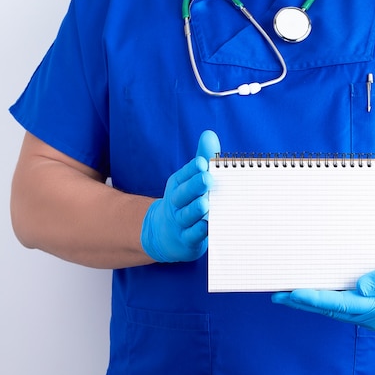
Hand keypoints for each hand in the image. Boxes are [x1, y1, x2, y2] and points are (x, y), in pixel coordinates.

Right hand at [140, 130, 220, 261]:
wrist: (165, 235)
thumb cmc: (186, 201)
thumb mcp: (190, 179)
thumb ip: (202, 157)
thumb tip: (209, 134)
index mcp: (177, 185)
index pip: (183, 175)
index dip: (192, 169)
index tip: (203, 162)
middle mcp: (176, 203)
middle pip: (183, 194)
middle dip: (194, 186)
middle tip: (207, 178)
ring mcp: (179, 223)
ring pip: (187, 216)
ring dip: (196, 210)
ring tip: (206, 203)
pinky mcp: (186, 241)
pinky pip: (192, 236)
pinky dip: (199, 232)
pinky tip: (209, 226)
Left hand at [271, 249, 374, 331]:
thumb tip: (362, 286)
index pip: (342, 304)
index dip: (316, 299)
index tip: (294, 293)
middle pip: (333, 311)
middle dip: (304, 304)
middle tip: (277, 295)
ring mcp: (374, 317)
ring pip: (336, 312)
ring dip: (311, 305)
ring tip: (286, 296)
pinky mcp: (373, 312)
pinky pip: (344, 309)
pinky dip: (324, 304)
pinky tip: (311, 297)